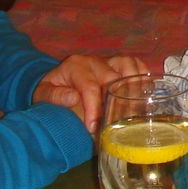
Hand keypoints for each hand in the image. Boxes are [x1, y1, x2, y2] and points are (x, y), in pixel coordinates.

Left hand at [33, 53, 147, 132]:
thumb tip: (73, 98)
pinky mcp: (118, 63)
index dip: (94, 109)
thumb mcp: (43, 94)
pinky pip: (136, 64)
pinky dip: (142, 76)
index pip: (90, 87)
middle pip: (113, 77)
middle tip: (118, 123)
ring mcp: (108, 60)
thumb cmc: (51, 90)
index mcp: (75, 66)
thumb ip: (54, 96)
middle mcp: (94, 60)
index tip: (93, 128)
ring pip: (128, 65)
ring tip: (135, 108)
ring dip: (134, 86)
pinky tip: (144, 93)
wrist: (57, 80)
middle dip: (117, 102)